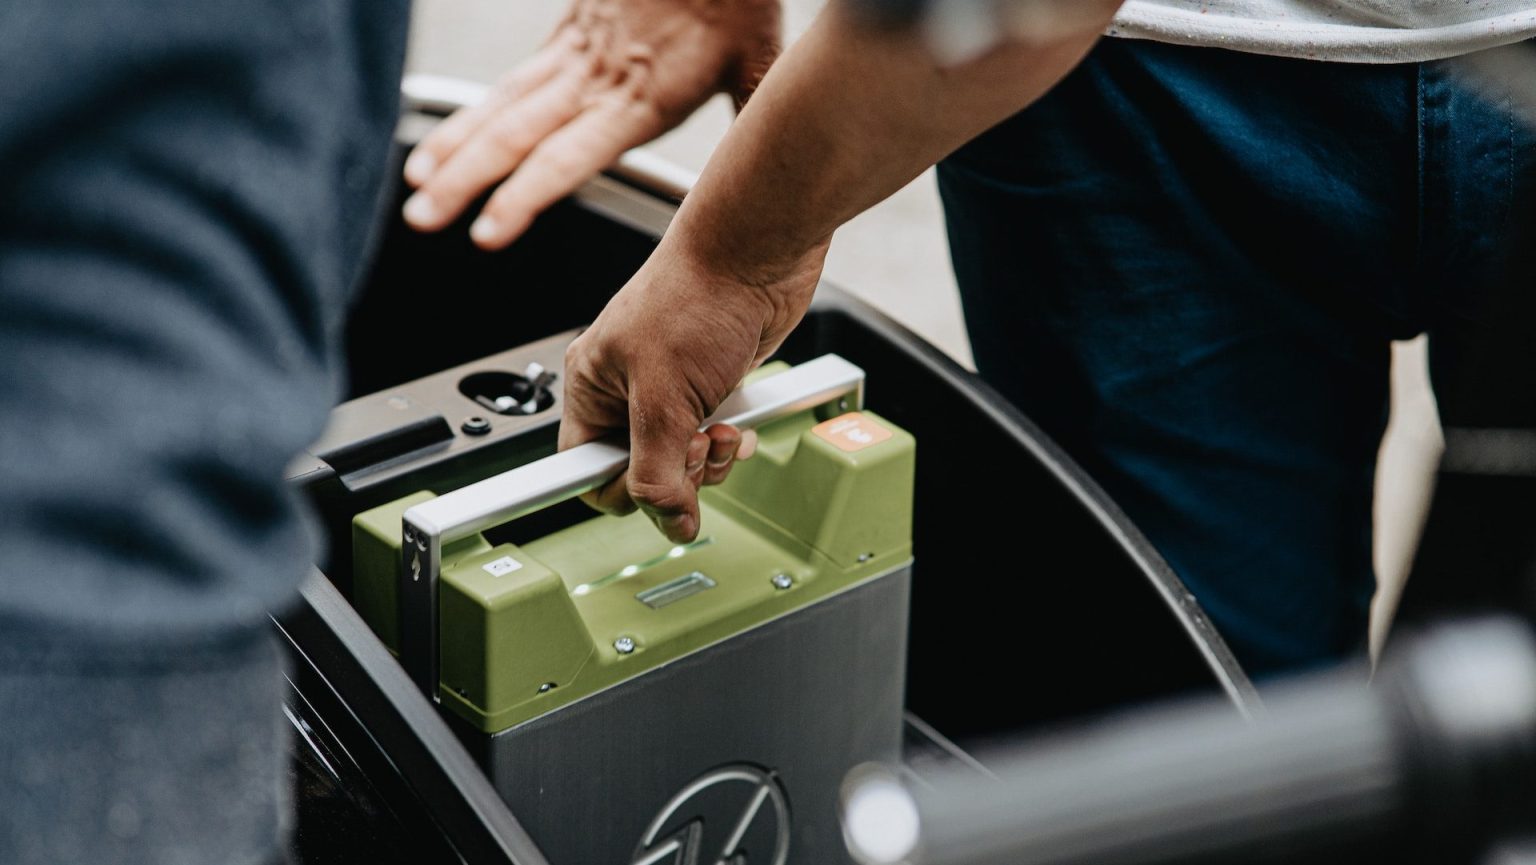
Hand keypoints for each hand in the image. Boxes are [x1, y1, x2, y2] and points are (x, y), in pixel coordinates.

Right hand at [401, 0, 779, 248]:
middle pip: (517, 134)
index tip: (487, 231)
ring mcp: (577, 54)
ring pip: (501, 107)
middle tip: (422, 219)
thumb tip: (773, 175)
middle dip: (465, 181)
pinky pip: (509, 81)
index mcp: (643, 95)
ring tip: (415, 189)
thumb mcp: (758, 64)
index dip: (525, 194)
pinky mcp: (568, 36)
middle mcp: (598, 77)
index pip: (570, 154)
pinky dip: (467, 115)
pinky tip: (438, 142)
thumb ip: (754, 120)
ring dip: (454, 150)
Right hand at [558, 234, 824, 541]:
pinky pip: (711, 439)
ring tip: (721, 432)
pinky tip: (738, 425)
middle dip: (677, 472)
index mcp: (591, 385)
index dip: (620, 490)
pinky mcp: (710, 386)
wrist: (758, 253)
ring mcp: (670, 388)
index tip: (652, 494)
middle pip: (639, 471)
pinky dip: (729, 442)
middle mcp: (625, 388)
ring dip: (708, 461)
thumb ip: (658, 470)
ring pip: (679, 460)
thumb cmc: (699, 296)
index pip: (584, 469)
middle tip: (697, 446)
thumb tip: (667, 521)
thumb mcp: (665, 398)